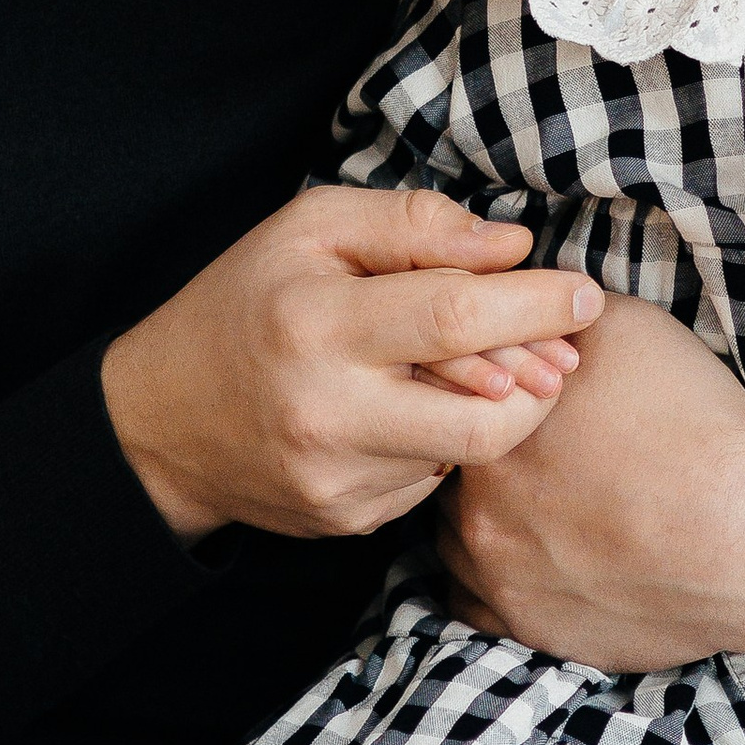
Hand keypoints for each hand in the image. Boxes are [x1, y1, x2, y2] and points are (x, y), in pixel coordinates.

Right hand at [102, 184, 605, 546]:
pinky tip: (408, 413)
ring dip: (487, 407)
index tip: (584, 295)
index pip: (456, 317)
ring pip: (466, 449)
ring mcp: (338, 479)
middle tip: (560, 350)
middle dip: (541, 379)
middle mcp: (327, 412)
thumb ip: (416, 225)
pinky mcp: (346, 520)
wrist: (160, 422)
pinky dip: (440, 442)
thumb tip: (514, 247)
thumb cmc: (246, 302)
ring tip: (460, 369)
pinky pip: (432, 481)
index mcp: (317, 325)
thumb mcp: (312, 228)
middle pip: (487, 415)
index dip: (536, 305)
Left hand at [436, 291, 744, 671]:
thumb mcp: (627, 328)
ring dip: (492, 521)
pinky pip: (480, 605)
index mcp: (488, 429)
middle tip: (550, 453)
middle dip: (493, 460)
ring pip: (460, 540)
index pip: (458, 401)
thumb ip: (556, 316)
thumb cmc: (694, 427)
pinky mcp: (528, 630)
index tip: (534, 400)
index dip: (496, 395)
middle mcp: (474, 506)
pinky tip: (545, 558)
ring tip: (549, 507)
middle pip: (456, 472)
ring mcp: (496, 577)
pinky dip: (505, 581)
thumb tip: (530, 304)